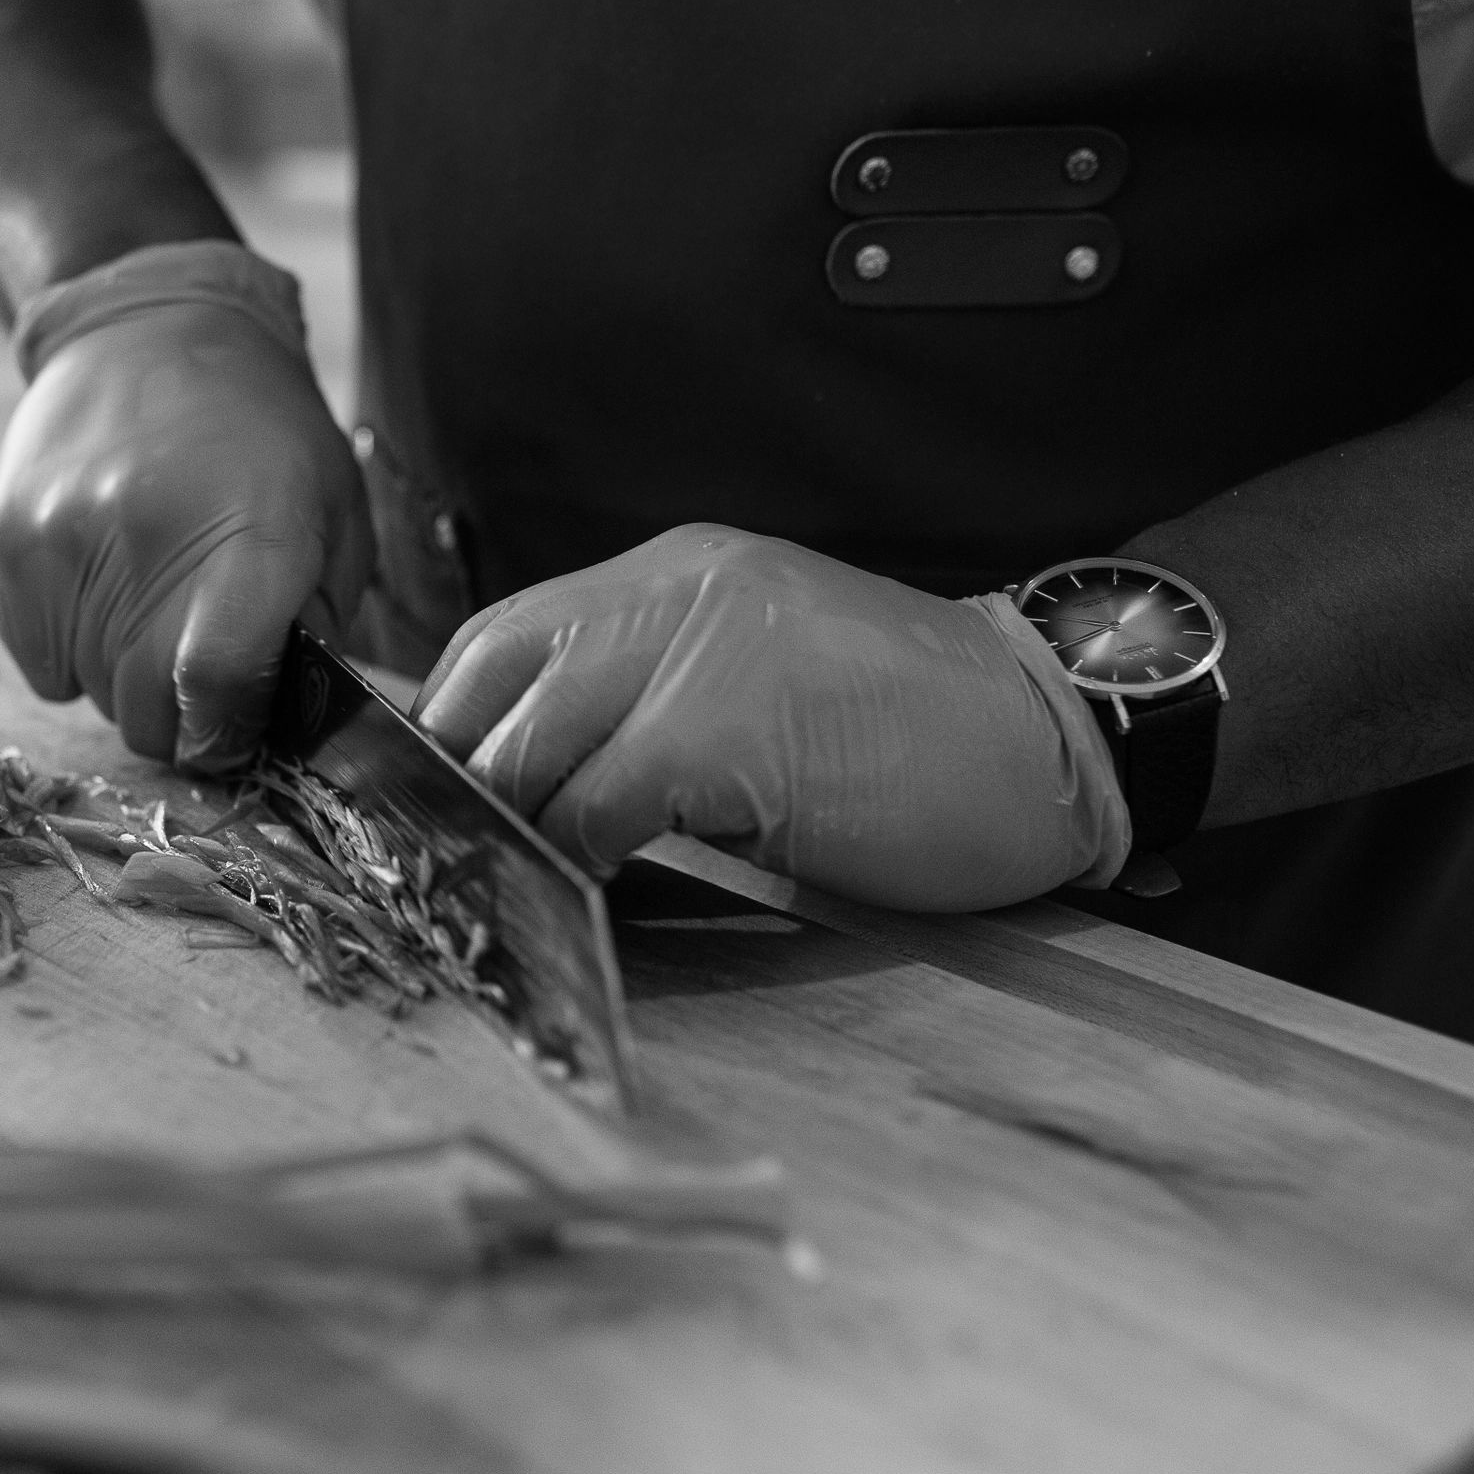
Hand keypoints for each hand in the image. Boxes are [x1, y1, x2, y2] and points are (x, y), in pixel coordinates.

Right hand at [0, 300, 373, 768]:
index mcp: (249, 532)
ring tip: (153, 601)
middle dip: (180, 716)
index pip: (216, 682)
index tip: (237, 727)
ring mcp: (62, 542)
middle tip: (200, 667)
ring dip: (128, 678)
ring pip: (93, 695)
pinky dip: (73, 654)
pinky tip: (104, 591)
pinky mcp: (5, 546)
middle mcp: (146, 537)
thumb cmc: (260, 429)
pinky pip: (41, 666)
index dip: (228, 730)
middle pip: (147, 713)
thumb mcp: (332, 513)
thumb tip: (275, 718)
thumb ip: (316, 623)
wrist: (147, 329)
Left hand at [413, 526, 1128, 910]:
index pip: (507, 635)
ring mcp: (702, 651)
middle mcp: (677, 592)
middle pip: (498, 683)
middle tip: (432, 861)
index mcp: (677, 574)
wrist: (1055, 731)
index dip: (446, 721)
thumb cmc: (914, 736)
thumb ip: (653, 708)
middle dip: (451, 782)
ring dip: (504, 833)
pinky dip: (572, 862)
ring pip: (535, 746)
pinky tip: (577, 899)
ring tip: (493, 893)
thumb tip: (536, 795)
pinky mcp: (729, 729)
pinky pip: (600, 805)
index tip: (418, 798)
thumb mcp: (761, 686)